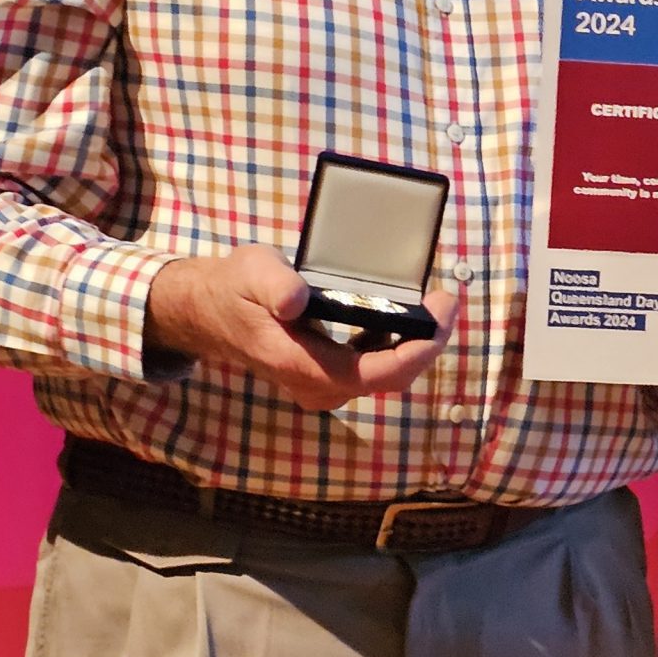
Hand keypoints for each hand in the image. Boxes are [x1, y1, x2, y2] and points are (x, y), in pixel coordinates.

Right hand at [145, 247, 458, 411]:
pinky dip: (398, 342)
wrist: (209, 313)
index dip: (417, 349)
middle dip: (427, 341)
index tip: (441, 315)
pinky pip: (375, 366)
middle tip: (448, 300)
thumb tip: (297, 300)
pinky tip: (407, 314)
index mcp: (302, 365)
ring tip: (434, 303)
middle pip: (392, 377)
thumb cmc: (234, 289)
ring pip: (386, 374)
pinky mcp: (329, 374)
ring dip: (416, 342)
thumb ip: (273, 285)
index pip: (375, 373)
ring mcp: (324, 384)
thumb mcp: (249, 271)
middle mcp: (318, 385)